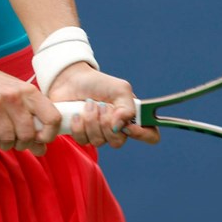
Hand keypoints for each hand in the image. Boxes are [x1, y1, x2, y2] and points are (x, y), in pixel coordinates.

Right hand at [0, 64, 61, 155]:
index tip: (40, 140)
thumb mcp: (18, 97)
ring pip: (8, 137)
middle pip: (28, 133)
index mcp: (29, 91)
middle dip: (23, 144)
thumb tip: (42, 149)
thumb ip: (31, 120)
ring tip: (2, 142)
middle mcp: (15, 95)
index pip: (52, 118)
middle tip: (17, 143)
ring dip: (6, 145)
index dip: (49, 135)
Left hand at [46, 63, 160, 147]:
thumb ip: (127, 107)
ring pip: (99, 142)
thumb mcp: (119, 89)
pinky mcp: (82, 136)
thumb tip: (119, 127)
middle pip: (119, 141)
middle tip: (102, 106)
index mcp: (132, 117)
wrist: (71, 80)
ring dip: (91, 120)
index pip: (150, 135)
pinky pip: (83, 141)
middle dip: (106, 123)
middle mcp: (118, 129)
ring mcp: (100, 134)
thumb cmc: (99, 84)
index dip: (143, 135)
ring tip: (88, 104)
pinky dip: (79, 125)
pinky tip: (77, 114)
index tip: (128, 126)